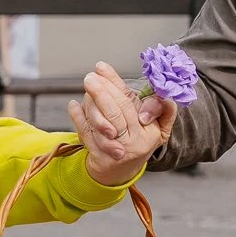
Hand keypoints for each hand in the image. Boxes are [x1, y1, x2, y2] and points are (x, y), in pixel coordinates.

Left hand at [68, 62, 175, 186]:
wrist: (124, 169)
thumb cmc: (141, 138)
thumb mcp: (160, 125)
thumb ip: (161, 107)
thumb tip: (157, 99)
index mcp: (150, 130)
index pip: (131, 102)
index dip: (115, 83)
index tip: (101, 67)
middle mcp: (135, 142)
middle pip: (115, 112)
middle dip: (101, 91)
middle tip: (89, 77)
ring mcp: (116, 151)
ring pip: (99, 123)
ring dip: (90, 104)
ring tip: (86, 89)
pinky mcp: (100, 158)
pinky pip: (87, 135)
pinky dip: (78, 118)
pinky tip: (73, 105)